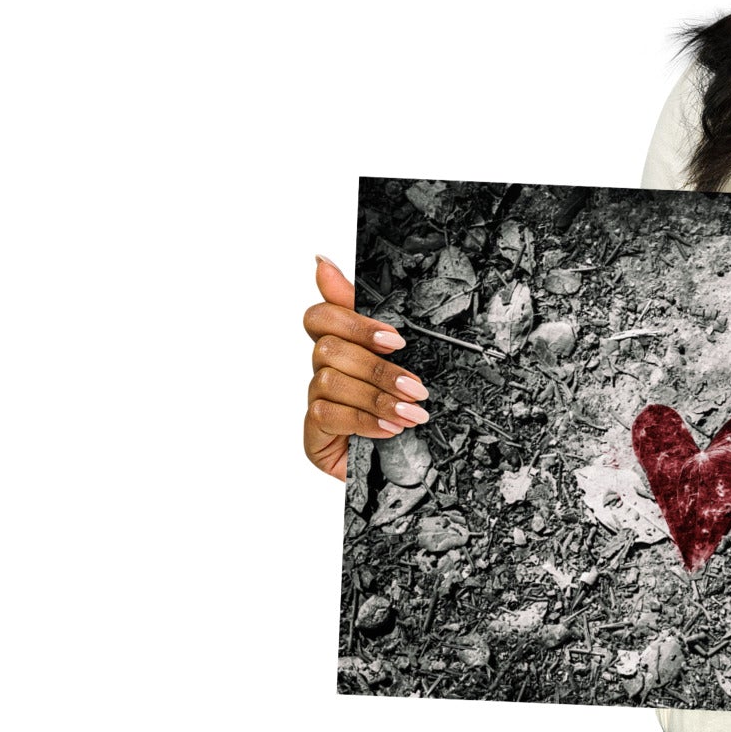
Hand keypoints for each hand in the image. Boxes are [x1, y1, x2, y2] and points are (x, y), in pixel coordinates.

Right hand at [302, 255, 431, 480]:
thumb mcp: (399, 365)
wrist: (405, 469)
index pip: (321, 316)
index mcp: (343, 349)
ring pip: (330, 380)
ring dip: (377, 396)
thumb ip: (369, 319)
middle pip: (329, 347)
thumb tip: (323, 262)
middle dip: (377, 367)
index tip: (394, 338)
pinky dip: (364, 419)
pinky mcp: (314, 434)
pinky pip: (327, 414)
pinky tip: (389, 429)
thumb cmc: (401, 413)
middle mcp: (323, 372)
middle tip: (416, 386)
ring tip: (411, 413)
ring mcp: (316, 402)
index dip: (352, 320)